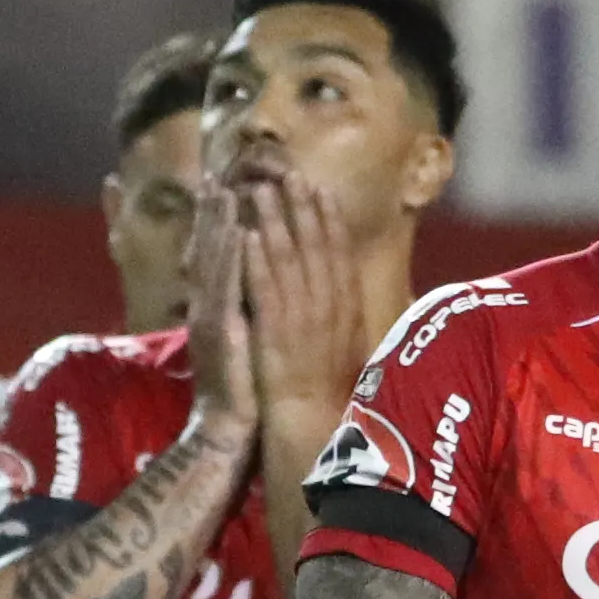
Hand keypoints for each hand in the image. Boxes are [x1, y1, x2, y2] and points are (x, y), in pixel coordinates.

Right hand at [178, 183, 263, 436]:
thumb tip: (248, 285)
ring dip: (220, 225)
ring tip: (226, 191)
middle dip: (213, 213)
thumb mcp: (237, 340)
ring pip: (217, 262)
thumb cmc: (238, 386)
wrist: (226, 427)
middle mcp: (207, 306)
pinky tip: (240, 235)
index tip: (222, 188)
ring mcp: (212, 317)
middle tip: (217, 177)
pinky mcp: (224, 332)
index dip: (217, 223)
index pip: (216, 257)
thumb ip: (237, 311)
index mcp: (214, 307)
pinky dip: (234, 260)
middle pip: (211, 251)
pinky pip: (229, 289)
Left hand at [239, 171, 378, 447]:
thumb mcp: (351, 346)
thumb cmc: (332, 393)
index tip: (320, 189)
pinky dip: (256, 259)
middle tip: (289, 172)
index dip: (329, 219)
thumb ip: (347, 315)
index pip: (339, 253)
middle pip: (315, 247)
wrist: (312, 426)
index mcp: (349, 309)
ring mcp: (301, 318)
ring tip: (259, 189)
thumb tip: (349, 291)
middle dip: (301, 208)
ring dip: (273, 222)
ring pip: (287, 260)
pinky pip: (264, 287)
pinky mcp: (274, 331)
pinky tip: (247, 234)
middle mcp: (329, 307)